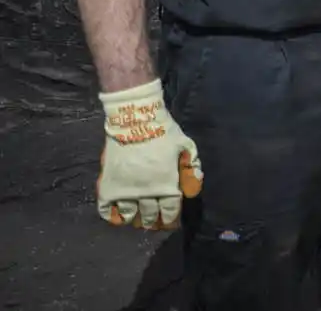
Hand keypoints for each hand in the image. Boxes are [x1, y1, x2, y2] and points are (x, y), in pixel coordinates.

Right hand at [97, 79, 202, 230]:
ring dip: (136, 220)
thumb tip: (191, 194)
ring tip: (139, 219)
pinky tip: (119, 216)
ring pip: (131, 216)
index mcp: (166, 184)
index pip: (169, 211)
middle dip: (154, 221)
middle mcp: (146, 192)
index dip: (171, 219)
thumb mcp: (186, 148)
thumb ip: (191, 171)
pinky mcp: (108, 186)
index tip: (170, 222)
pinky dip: (112, 216)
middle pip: (150, 216)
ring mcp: (125, 190)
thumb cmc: (163, 132)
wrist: (135, 120)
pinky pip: (107, 209)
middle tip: (154, 222)